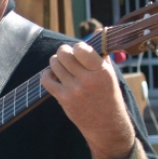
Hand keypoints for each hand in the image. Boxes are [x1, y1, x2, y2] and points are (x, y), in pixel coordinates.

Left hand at [41, 42, 135, 158]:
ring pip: (55, 64)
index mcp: (101, 71)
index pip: (81, 48)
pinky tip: (54, 76)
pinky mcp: (64, 99)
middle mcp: (87, 80)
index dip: (77, 47)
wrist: (107, 127)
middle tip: (67, 56)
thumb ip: (101, 55)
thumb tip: (95, 32)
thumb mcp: (110, 75)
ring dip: (56, 61)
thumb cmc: (109, 98)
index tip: (79, 52)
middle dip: (64, 52)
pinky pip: (47, 80)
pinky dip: (47, 75)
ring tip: (61, 66)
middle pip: (64, 53)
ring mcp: (74, 90)